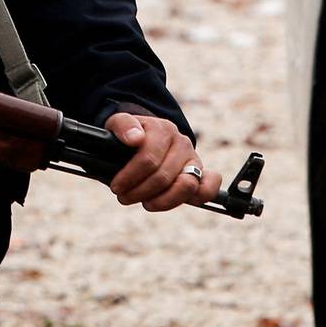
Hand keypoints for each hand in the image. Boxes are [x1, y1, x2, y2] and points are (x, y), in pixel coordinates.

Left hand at [104, 113, 221, 211]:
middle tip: (124, 196)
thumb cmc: (129, 135)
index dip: (129, 177)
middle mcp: (181, 143)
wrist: (144, 138)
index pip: (148, 159)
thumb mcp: (118, 124)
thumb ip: (123, 126)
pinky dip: (198, 197)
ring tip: (146, 202)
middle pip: (163, 177)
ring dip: (163, 201)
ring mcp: (193, 159)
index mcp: (163, 129)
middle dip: (139, 192)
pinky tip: (175, 201)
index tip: (116, 186)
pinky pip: (209, 187)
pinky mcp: (200, 175)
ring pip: (186, 186)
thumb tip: (135, 138)